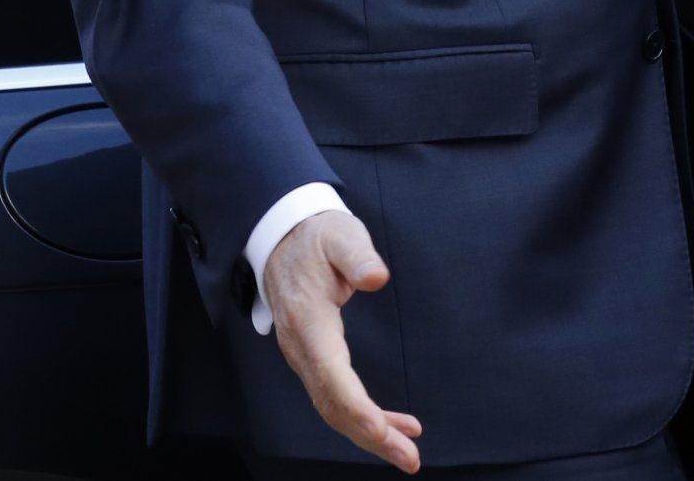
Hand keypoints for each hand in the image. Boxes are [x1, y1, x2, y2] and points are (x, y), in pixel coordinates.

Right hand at [265, 210, 422, 471]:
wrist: (283, 238)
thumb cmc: (317, 237)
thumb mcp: (339, 235)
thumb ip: (358, 256)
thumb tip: (377, 277)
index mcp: (308, 319)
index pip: (329, 371)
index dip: (354, 404)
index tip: (379, 428)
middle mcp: (300, 346)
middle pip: (331, 403)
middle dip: (370, 435)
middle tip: (409, 458)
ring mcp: (303, 356)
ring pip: (332, 408)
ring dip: (369, 435)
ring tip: (408, 453)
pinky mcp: (313, 359)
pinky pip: (334, 399)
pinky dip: (363, 419)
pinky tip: (393, 426)